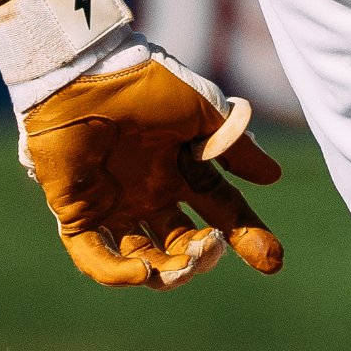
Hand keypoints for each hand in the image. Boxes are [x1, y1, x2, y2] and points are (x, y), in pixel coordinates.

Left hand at [21, 53, 287, 288]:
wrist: (89, 76)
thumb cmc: (147, 87)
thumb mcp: (204, 113)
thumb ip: (236, 147)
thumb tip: (273, 176)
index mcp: (182, 170)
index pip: (221, 211)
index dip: (248, 235)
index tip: (272, 261)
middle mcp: (150, 195)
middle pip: (184, 246)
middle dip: (204, 257)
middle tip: (215, 246)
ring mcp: (113, 207)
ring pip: (145, 260)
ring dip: (170, 272)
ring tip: (186, 263)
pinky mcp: (78, 214)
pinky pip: (95, 258)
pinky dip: (118, 274)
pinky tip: (143, 272)